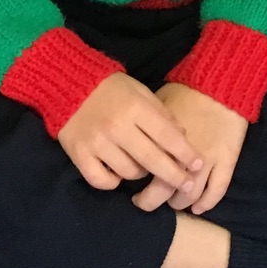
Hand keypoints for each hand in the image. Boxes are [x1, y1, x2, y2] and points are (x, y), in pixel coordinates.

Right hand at [58, 74, 204, 195]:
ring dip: (142, 174)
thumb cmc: (111, 89)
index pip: (168, 136)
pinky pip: (102, 180)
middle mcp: (116, 126)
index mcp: (135, 108)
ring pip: (129, 173)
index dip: (186, 153)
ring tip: (144, 167)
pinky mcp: (78, 154)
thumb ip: (162, 114)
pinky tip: (117, 173)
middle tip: (188, 185)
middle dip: (175, 176)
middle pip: (152, 160)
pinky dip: (113, 181)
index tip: (199, 165)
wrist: (68, 83)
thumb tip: (183, 138)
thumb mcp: (141, 92)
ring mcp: (96, 142)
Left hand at [134, 84, 247, 215]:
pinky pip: (217, 190)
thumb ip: (145, 130)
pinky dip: (207, 203)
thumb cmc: (185, 93)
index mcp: (162, 141)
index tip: (134, 194)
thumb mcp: (156, 107)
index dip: (139, 189)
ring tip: (173, 202)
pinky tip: (197, 208)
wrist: (221, 85)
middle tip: (146, 202)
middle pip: (165, 190)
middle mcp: (183, 155)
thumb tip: (130, 146)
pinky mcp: (227, 161)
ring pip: (191, 194)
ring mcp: (207, 160)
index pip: (147, 174)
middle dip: (153, 201)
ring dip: (180, 203)